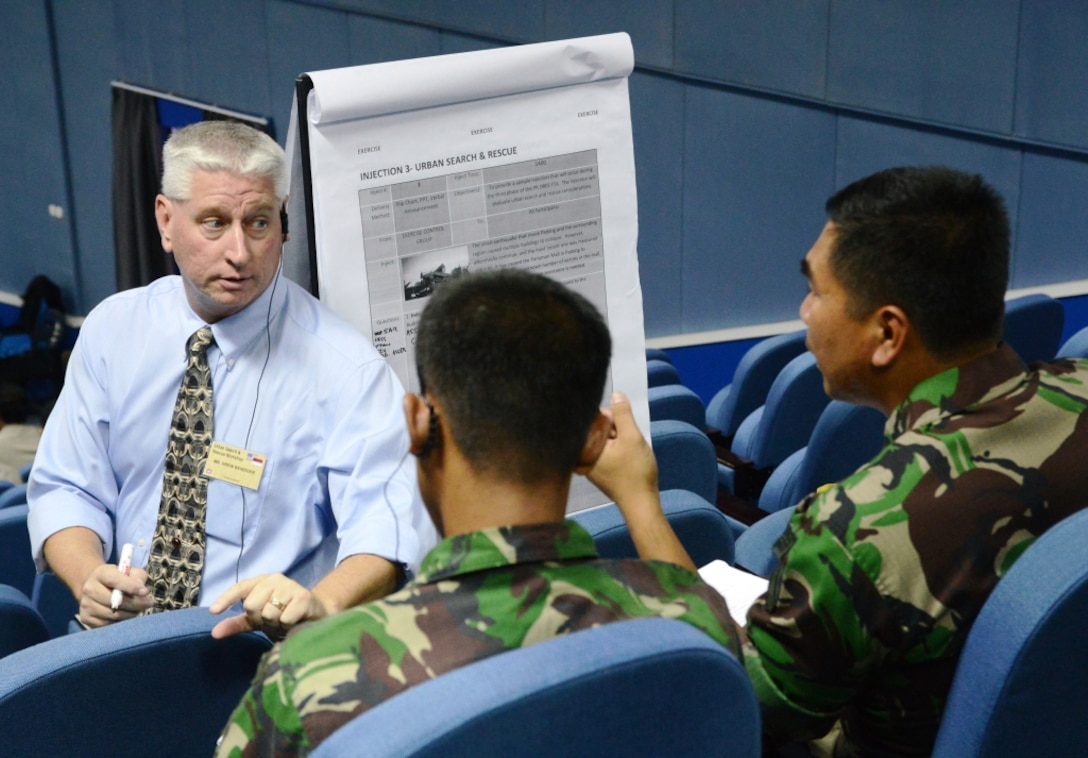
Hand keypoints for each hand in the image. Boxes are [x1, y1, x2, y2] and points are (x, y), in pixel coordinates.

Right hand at [76, 564, 151, 627]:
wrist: (97, 588)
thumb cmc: (119, 579)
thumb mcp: (129, 572)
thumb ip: (138, 576)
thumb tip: (141, 589)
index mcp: (100, 573)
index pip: (115, 580)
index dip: (131, 586)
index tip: (145, 592)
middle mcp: (89, 588)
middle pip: (115, 601)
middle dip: (135, 604)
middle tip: (148, 603)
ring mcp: (86, 604)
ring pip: (113, 615)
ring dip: (130, 614)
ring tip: (138, 609)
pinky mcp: (85, 618)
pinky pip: (107, 625)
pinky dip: (120, 622)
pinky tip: (126, 616)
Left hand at [208, 574, 328, 638]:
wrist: (316, 614)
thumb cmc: (283, 615)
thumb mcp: (257, 620)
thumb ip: (236, 624)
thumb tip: (214, 633)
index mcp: (261, 581)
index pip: (240, 588)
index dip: (226, 599)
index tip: (213, 611)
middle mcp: (274, 579)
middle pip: (251, 604)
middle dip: (260, 619)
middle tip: (272, 621)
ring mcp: (290, 586)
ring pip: (268, 613)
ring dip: (275, 624)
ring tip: (284, 621)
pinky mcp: (303, 597)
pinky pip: (284, 619)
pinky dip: (287, 626)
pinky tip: (295, 622)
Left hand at [582, 392, 658, 509]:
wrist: (640, 503)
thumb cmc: (635, 471)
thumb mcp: (632, 438)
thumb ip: (622, 414)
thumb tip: (615, 394)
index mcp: (583, 446)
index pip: (592, 418)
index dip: (612, 418)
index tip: (623, 428)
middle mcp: (581, 455)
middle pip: (597, 427)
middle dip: (615, 429)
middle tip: (627, 442)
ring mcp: (589, 463)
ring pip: (603, 438)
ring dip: (618, 439)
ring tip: (628, 451)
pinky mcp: (597, 469)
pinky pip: (604, 450)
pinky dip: (616, 449)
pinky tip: (626, 457)